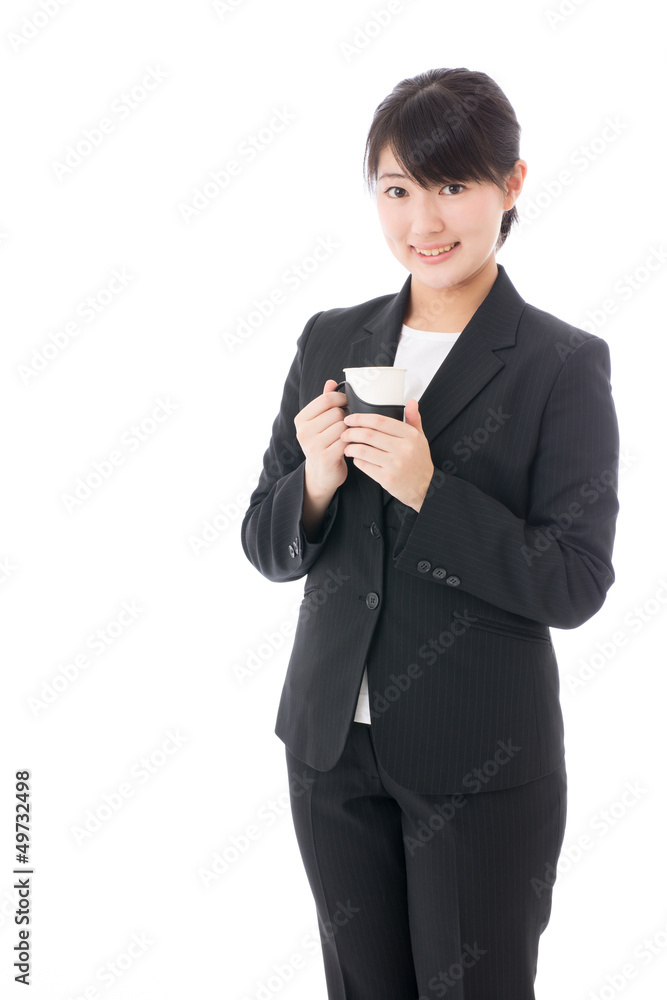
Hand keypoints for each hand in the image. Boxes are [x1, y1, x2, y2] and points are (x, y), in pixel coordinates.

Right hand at [294, 379, 348, 496]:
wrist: (321, 474)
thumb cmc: (323, 444)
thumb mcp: (319, 422)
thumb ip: (324, 402)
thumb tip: (330, 382)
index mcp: (301, 420)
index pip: (326, 399)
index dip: (341, 399)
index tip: (347, 404)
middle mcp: (304, 432)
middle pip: (336, 412)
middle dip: (345, 418)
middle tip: (344, 427)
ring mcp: (313, 445)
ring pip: (343, 426)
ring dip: (349, 431)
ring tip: (345, 437)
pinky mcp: (325, 457)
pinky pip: (346, 441)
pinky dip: (350, 442)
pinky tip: (348, 446)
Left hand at [340, 399, 434, 510]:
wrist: (426, 487)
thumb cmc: (420, 462)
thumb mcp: (420, 438)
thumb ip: (413, 419)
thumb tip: (411, 402)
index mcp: (410, 436)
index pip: (380, 421)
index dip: (361, 418)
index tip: (350, 418)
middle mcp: (404, 449)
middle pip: (369, 434)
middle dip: (351, 432)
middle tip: (344, 432)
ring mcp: (395, 464)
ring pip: (363, 450)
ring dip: (350, 447)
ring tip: (346, 446)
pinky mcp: (387, 478)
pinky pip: (365, 465)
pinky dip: (357, 460)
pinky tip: (356, 458)